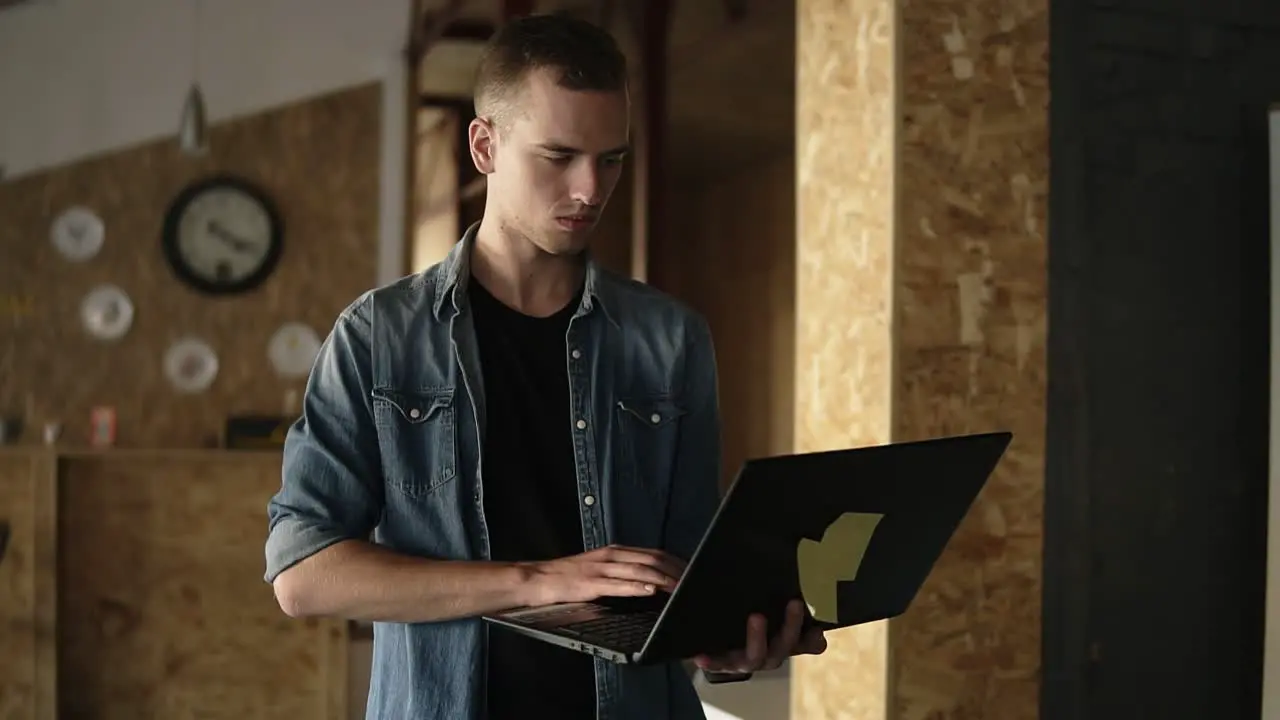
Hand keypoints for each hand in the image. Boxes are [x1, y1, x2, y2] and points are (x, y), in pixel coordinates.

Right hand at [521, 545, 685, 606]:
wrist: (538, 578)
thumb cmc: (568, 577)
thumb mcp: (598, 568)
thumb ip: (621, 570)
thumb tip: (649, 580)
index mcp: (614, 552)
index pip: (652, 553)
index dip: (674, 561)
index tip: (691, 570)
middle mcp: (610, 556)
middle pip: (650, 559)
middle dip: (674, 570)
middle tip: (692, 580)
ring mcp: (600, 569)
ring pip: (638, 570)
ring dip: (662, 579)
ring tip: (679, 586)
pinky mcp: (590, 583)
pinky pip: (618, 584)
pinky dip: (637, 587)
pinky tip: (650, 590)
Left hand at [692, 599, 827, 673]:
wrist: (712, 625)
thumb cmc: (745, 609)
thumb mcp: (765, 598)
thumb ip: (779, 590)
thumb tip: (798, 563)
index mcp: (783, 640)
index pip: (808, 644)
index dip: (814, 639)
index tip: (819, 627)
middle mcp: (768, 653)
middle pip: (784, 648)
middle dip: (791, 627)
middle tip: (794, 603)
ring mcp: (745, 660)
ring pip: (757, 658)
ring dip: (758, 639)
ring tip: (756, 617)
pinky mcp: (722, 663)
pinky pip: (718, 664)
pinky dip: (712, 661)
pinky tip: (702, 656)